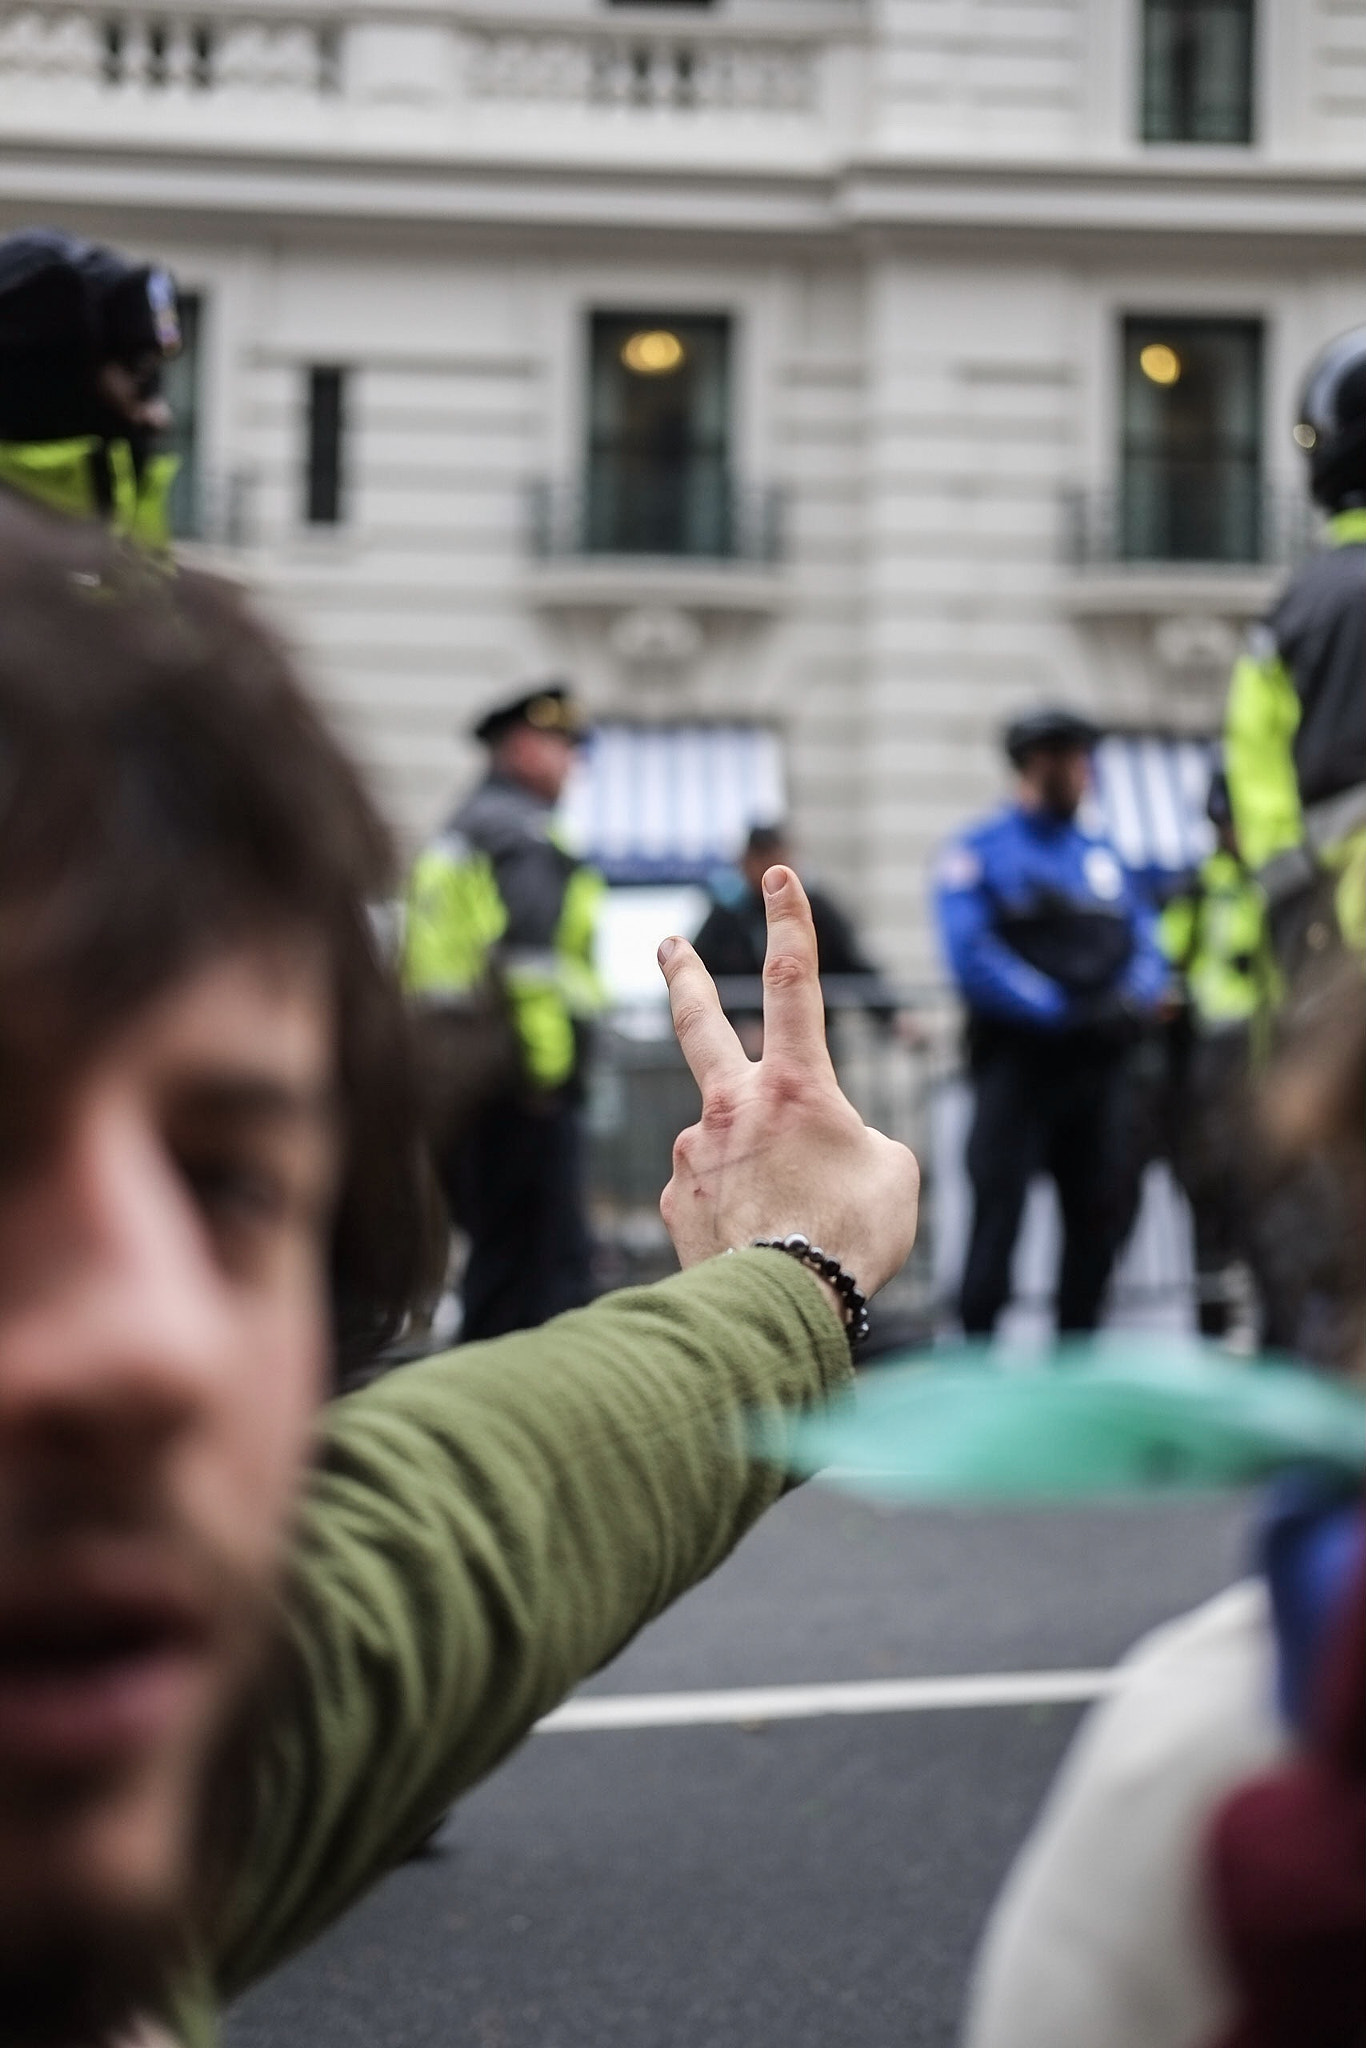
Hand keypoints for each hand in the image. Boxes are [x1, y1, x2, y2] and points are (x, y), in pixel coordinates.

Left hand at [657, 866, 919, 1301]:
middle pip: (701, 1023)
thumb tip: (822, 1152)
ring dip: (756, 1170)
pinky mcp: (674, 1200)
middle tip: (669, 945)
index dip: (789, 922)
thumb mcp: (892, 1174)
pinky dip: (737, 1211)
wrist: (783, 1307)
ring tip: (791, 1224)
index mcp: (794, 1085)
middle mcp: (731, 1105)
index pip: (796, 982)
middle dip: (686, 976)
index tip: (778, 874)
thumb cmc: (850, 1238)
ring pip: (728, 1142)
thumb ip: (859, 1142)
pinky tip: (761, 1246)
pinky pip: (712, 1194)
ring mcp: (694, 1152)